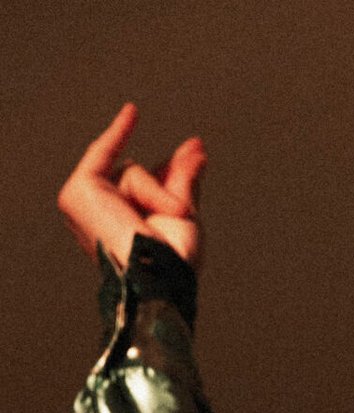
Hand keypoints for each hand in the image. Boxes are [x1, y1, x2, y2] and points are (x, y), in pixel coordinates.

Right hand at [58, 102, 206, 274]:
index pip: (147, 194)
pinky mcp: (77, 193)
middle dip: (167, 182)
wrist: (158, 276)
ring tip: (171, 214)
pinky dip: (119, 133)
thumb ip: (183, 181)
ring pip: (132, 173)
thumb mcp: (184, 216)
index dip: (164, 173)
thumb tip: (196, 151)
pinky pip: (105, 153)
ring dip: (157, 192)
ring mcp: (88, 207)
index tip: (191, 148)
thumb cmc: (174, 263)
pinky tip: (133, 113)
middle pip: (139, 179)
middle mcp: (106, 221)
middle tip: (190, 181)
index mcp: (128, 232)